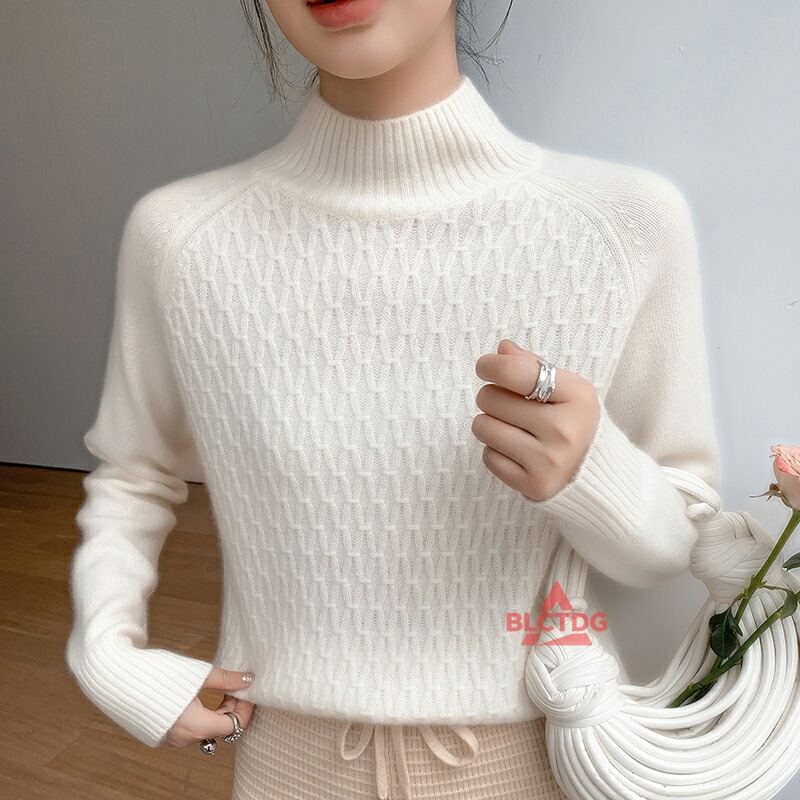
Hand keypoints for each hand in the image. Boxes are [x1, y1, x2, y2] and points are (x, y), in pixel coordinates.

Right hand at [161, 668, 255, 747]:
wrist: (117, 679)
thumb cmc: (157, 674)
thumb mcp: (197, 674)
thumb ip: (225, 680)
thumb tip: (247, 680)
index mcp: (195, 726)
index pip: (234, 726)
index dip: (244, 707)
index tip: (245, 689)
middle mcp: (183, 739)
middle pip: (220, 729)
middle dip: (232, 707)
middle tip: (232, 685)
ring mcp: (170, 740)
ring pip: (205, 730)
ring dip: (216, 712)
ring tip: (216, 688)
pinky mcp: (160, 736)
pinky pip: (188, 731)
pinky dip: (200, 717)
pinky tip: (196, 698)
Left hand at [472, 339, 599, 501]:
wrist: (596, 470)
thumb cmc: (571, 419)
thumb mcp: (565, 386)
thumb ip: (531, 365)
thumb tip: (501, 349)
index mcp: (576, 395)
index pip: (513, 372)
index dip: (490, 365)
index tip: (486, 367)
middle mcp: (564, 429)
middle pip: (490, 399)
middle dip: (492, 397)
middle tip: (509, 405)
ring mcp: (549, 461)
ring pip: (483, 428)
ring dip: (489, 424)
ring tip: (511, 427)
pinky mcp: (534, 485)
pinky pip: (488, 457)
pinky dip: (495, 451)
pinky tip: (516, 450)